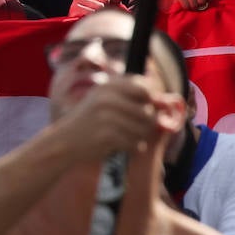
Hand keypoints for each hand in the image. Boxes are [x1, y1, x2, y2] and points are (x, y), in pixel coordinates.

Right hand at [59, 74, 174, 160]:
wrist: (65, 140)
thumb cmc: (90, 120)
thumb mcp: (105, 100)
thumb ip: (135, 97)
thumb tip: (170, 101)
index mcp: (108, 86)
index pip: (145, 89)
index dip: (150, 101)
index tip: (143, 109)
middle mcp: (107, 98)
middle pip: (148, 112)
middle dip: (146, 123)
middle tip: (132, 128)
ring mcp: (107, 117)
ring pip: (144, 130)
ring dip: (139, 137)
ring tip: (124, 137)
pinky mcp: (108, 136)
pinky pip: (136, 144)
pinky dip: (133, 148)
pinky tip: (120, 146)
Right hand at [68, 0, 126, 17]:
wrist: (79, 29)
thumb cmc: (92, 17)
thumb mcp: (106, 6)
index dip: (110, 2)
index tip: (104, 7)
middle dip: (104, 8)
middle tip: (97, 13)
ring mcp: (77, 0)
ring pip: (100, 5)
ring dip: (99, 13)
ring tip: (93, 16)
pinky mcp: (75, 8)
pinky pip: (92, 12)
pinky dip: (93, 17)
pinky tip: (89, 18)